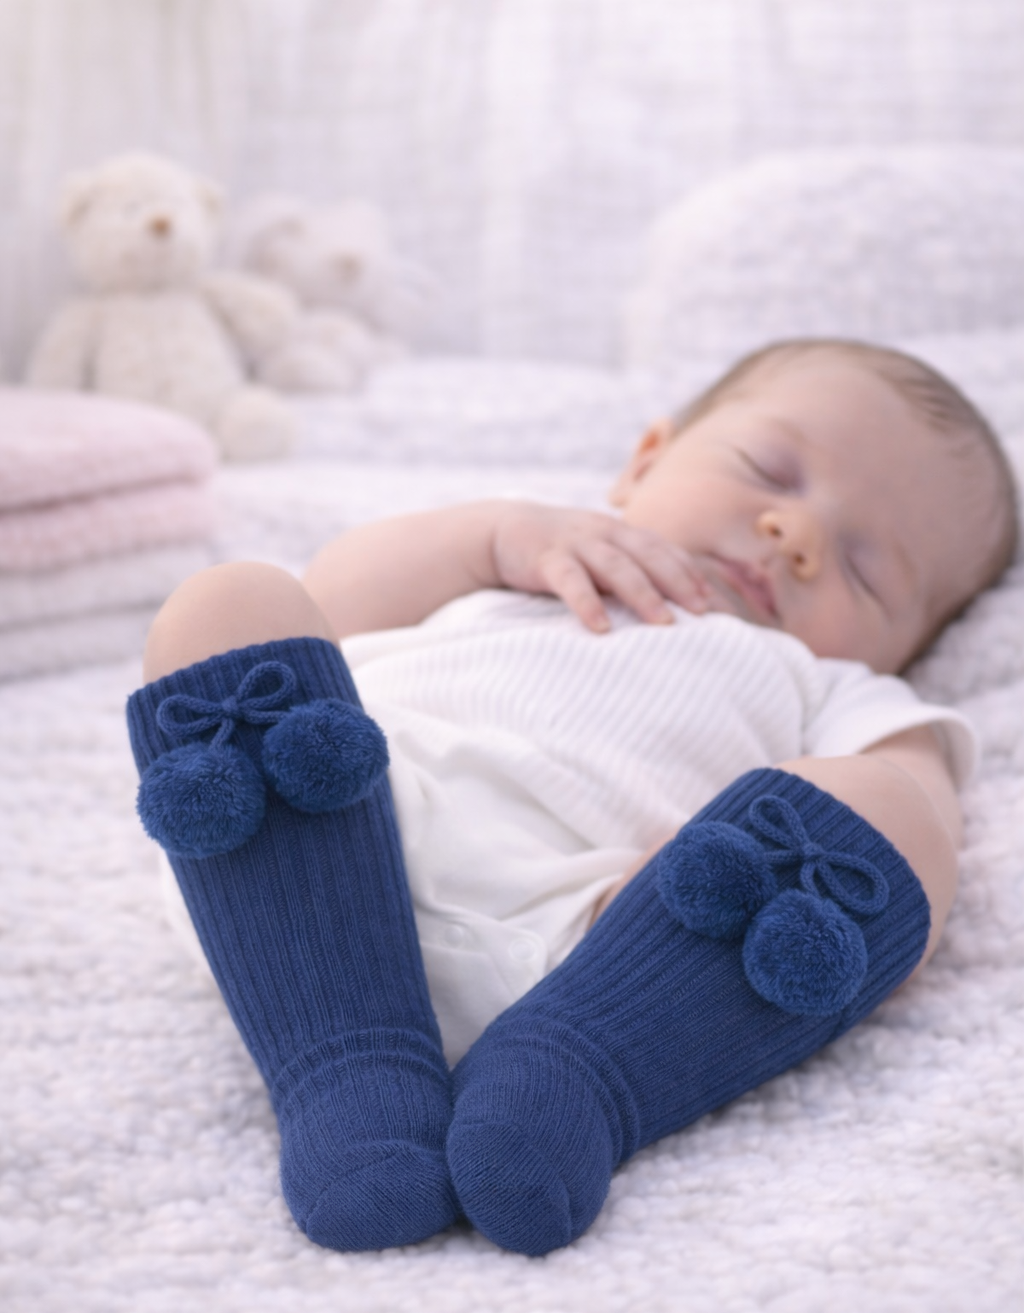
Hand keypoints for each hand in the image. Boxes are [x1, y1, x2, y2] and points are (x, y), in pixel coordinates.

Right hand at [489, 502, 711, 631]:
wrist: (503, 530)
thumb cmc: (563, 552)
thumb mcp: (600, 554)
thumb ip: (631, 572)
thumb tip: (672, 609)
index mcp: (623, 533)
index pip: (666, 551)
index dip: (692, 574)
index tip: (716, 604)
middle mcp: (605, 533)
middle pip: (650, 555)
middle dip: (679, 582)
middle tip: (703, 613)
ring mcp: (577, 544)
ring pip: (617, 565)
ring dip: (643, 593)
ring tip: (664, 623)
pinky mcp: (546, 558)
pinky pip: (570, 580)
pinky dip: (586, 603)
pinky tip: (600, 627)